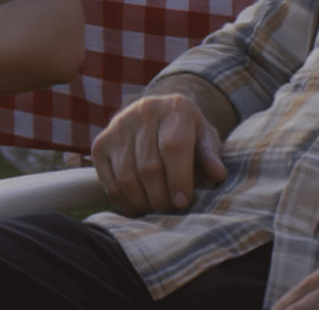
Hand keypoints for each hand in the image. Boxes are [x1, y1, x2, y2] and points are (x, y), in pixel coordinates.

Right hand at [91, 91, 227, 212]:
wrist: (159, 115)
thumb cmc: (188, 134)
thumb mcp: (206, 138)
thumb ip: (211, 155)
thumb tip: (217, 174)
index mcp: (176, 108)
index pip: (173, 147)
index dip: (178, 179)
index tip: (182, 202)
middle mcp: (144, 111)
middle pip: (148, 166)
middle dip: (160, 196)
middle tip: (170, 210)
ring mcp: (118, 126)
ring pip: (126, 176)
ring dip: (142, 201)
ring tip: (155, 209)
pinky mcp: (101, 143)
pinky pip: (108, 180)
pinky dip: (122, 200)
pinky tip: (137, 206)